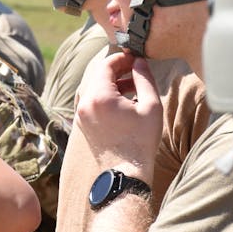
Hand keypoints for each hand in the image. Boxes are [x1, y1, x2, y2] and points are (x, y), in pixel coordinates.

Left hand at [75, 52, 163, 173]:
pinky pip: (92, 103)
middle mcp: (85, 104)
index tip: (136, 59)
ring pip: (95, 89)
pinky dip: (106, 97)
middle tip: (136, 70)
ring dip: (112, 84)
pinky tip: (124, 102)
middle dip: (117, 70)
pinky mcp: (83, 125)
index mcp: (99, 97)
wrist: (125, 173)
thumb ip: (144, 79)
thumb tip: (139, 62)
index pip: (107, 65)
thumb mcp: (151, 106)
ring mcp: (81, 116)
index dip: (122, 58)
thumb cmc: (141, 141)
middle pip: (99, 76)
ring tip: (133, 87)